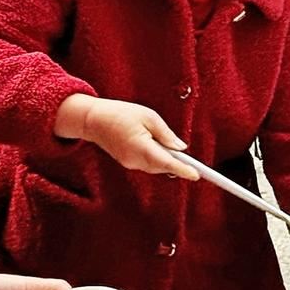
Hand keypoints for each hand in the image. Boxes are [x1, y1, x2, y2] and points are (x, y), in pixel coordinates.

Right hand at [57, 94, 190, 177]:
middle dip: (178, 164)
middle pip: (163, 166)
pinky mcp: (127, 162)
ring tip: (177, 152)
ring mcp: (129, 163)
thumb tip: (180, 148)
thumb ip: (166, 134)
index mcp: (140, 146)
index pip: (165, 162)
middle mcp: (134, 159)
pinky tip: (162, 151)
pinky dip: (158, 159)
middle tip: (196, 165)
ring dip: (167, 161)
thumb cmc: (120, 113)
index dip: (182, 169)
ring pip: (156, 166)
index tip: (196, 175)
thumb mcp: (149, 116)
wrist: (92, 120)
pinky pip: (148, 163)